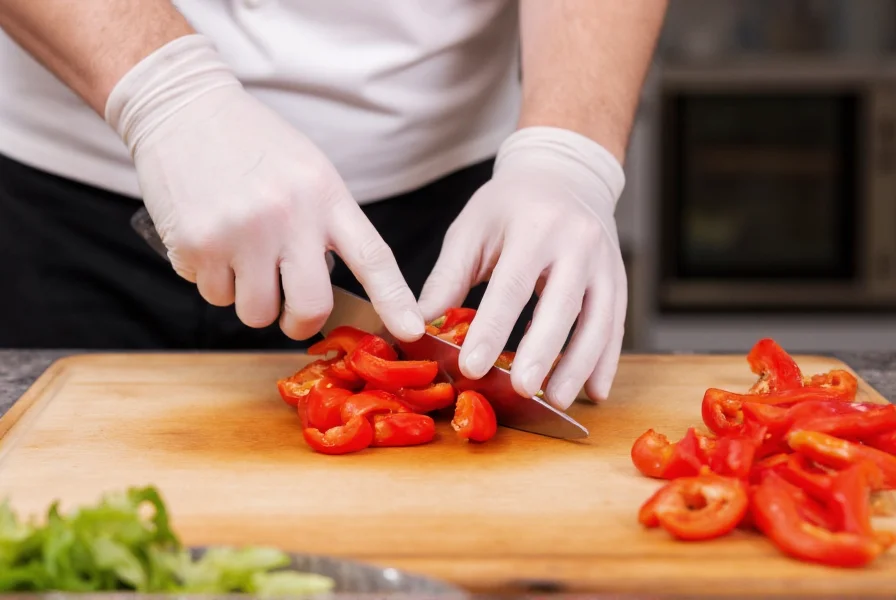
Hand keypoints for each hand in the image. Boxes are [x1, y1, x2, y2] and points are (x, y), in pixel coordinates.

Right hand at [104, 35, 424, 341]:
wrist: (182, 108)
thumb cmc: (252, 143)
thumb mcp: (309, 170)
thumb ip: (327, 223)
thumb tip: (331, 283)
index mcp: (325, 195)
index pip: (372, 257)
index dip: (394, 300)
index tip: (410, 331)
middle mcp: (288, 216)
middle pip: (312, 307)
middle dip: (301, 322)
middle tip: (290, 312)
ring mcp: (240, 233)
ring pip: (256, 312)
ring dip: (249, 298)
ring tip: (240, 256)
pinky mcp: (197, 246)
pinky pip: (213, 295)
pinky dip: (212, 279)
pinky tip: (210, 240)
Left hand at [418, 127, 626, 408]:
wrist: (564, 174)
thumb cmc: (508, 206)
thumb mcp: (471, 230)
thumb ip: (447, 279)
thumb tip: (416, 327)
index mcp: (535, 226)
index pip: (512, 285)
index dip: (492, 329)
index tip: (473, 366)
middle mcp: (578, 242)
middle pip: (563, 305)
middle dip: (542, 352)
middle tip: (522, 390)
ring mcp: (605, 262)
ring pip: (599, 320)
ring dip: (579, 365)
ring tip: (557, 400)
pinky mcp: (619, 279)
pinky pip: (617, 324)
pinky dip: (606, 361)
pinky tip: (594, 391)